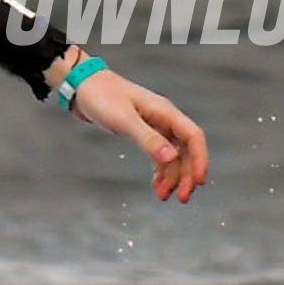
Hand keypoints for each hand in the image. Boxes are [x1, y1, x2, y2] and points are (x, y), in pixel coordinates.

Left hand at [57, 60, 209, 201]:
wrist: (83, 86)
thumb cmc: (102, 97)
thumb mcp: (124, 120)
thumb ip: (148, 139)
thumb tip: (172, 158)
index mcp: (166, 112)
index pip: (193, 137)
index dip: (200, 160)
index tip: (199, 182)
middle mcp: (165, 119)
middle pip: (186, 150)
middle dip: (187, 174)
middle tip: (182, 198)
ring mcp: (155, 126)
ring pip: (173, 156)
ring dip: (172, 177)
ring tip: (163, 196)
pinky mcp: (144, 132)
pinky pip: (159, 155)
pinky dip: (160, 172)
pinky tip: (156, 186)